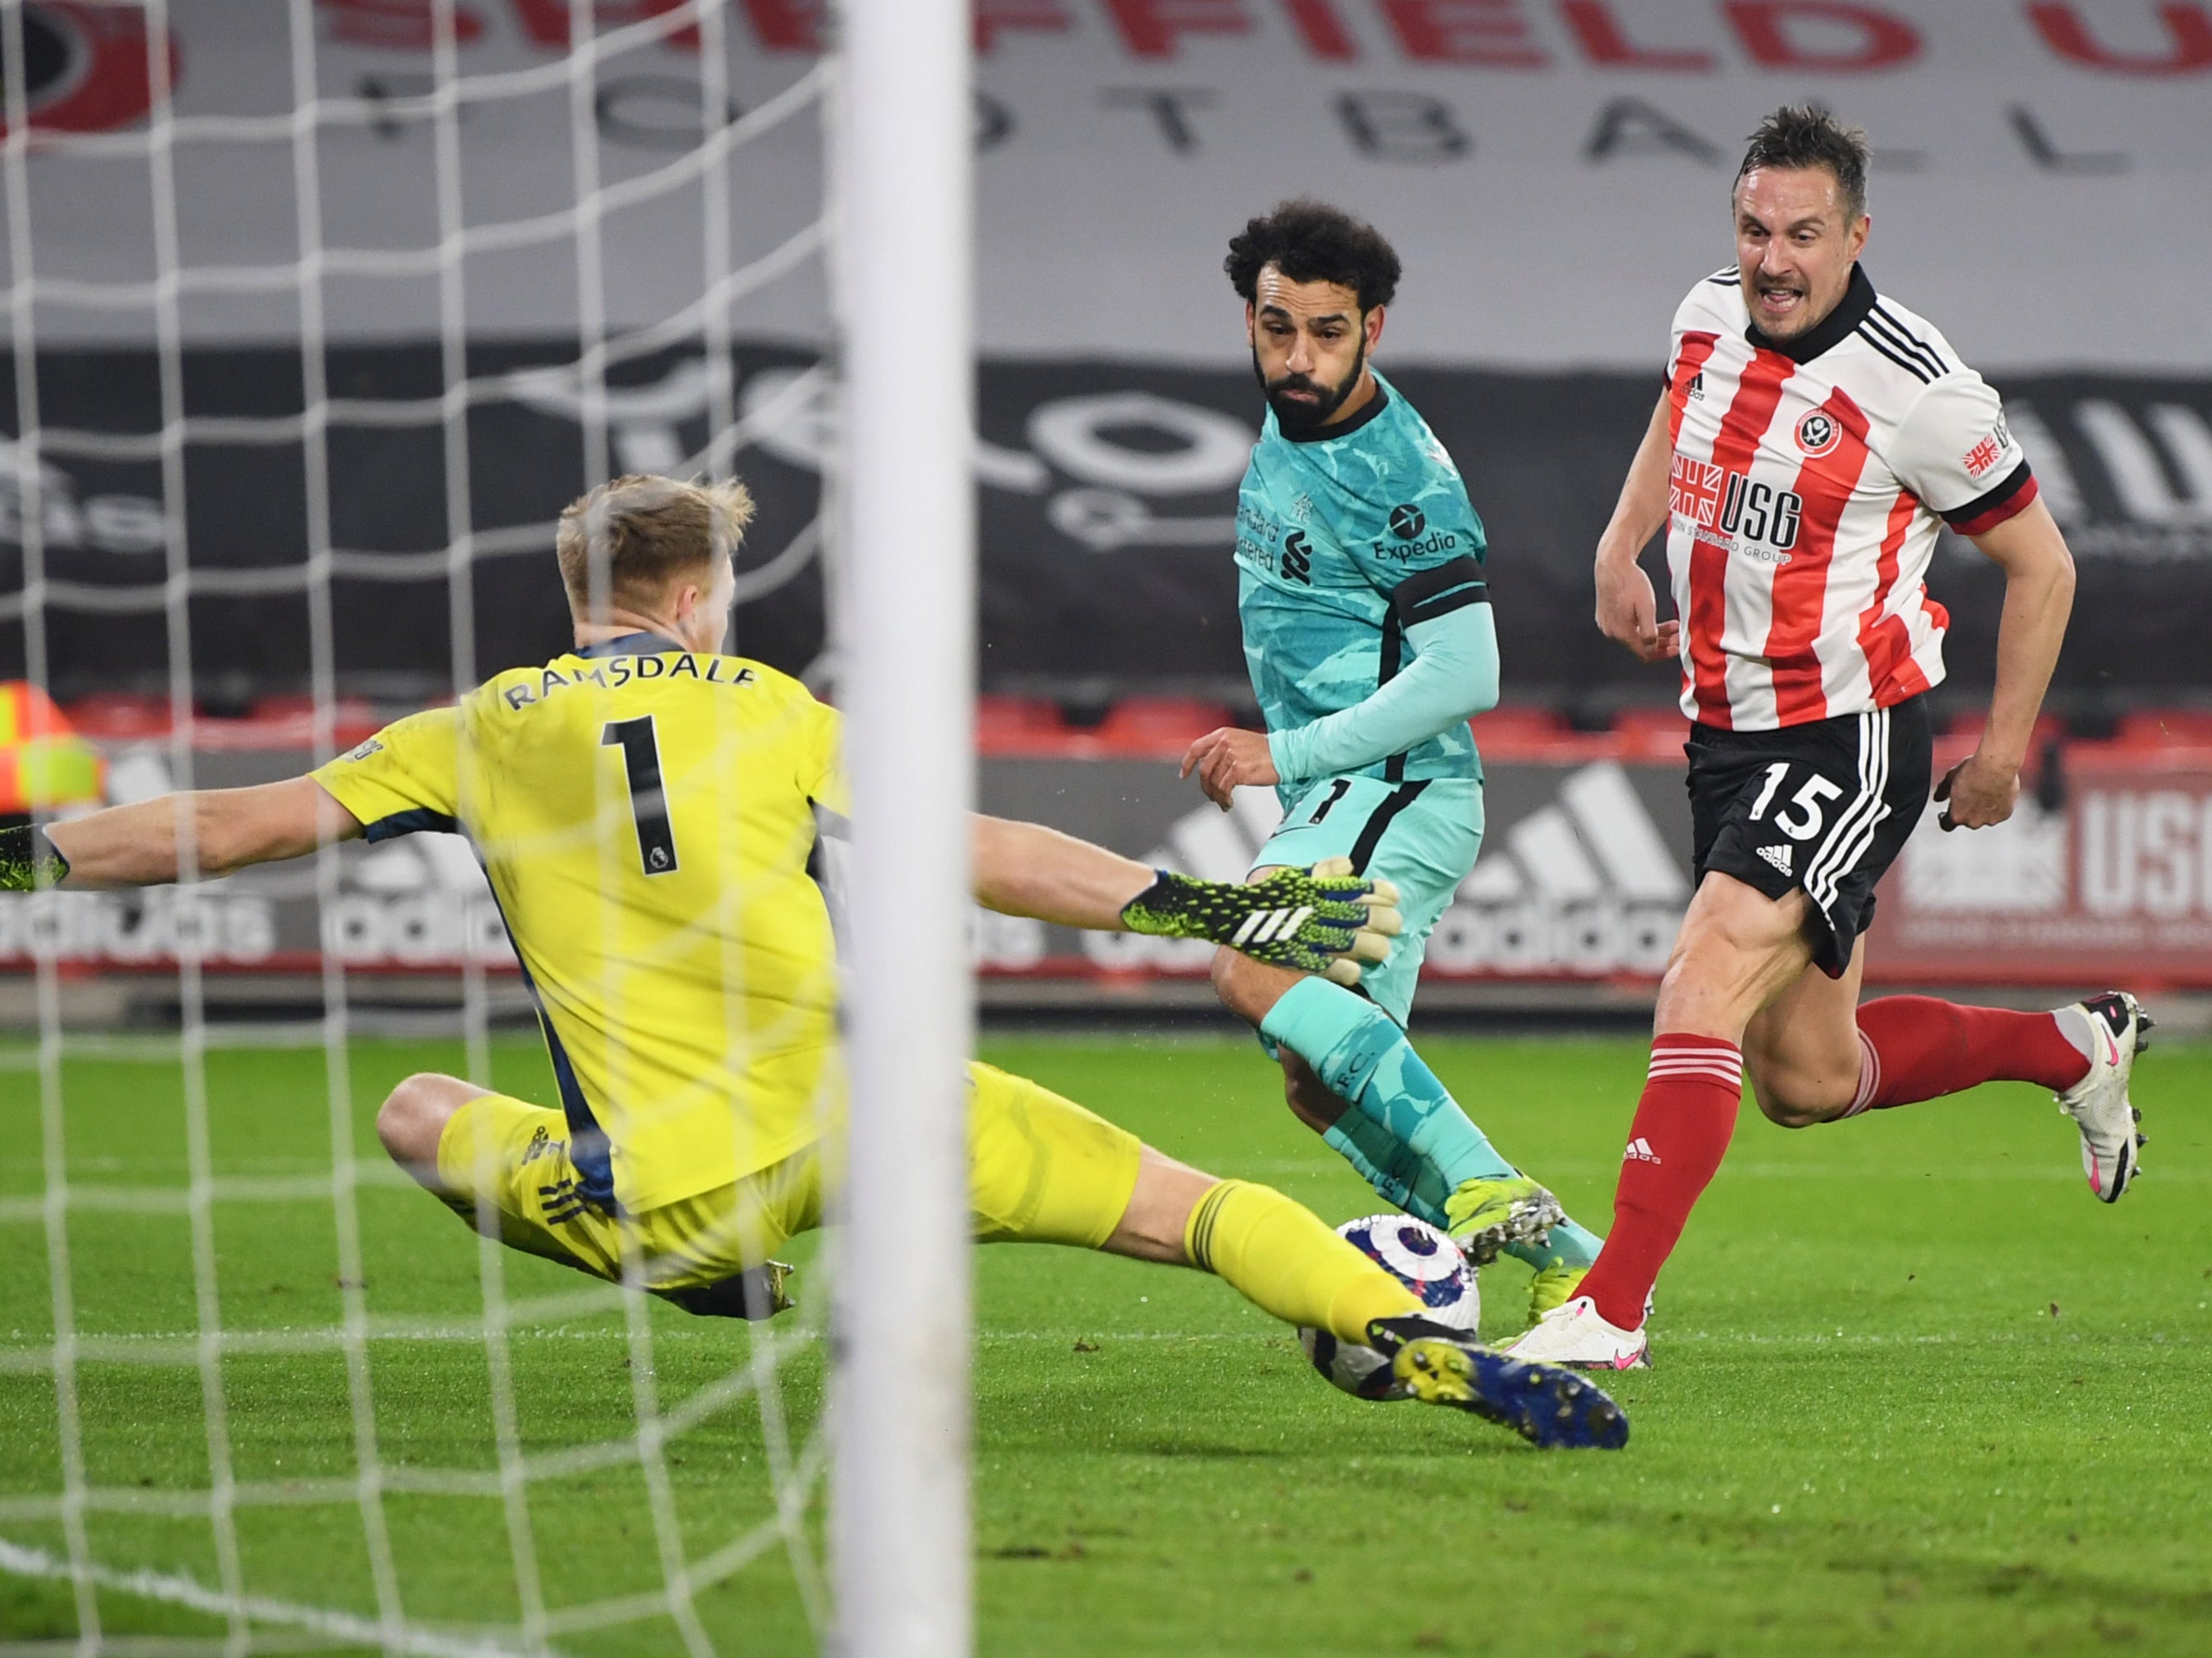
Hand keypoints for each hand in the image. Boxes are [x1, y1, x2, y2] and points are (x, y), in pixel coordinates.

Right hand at [1120, 857, 1403, 984]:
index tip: (1395, 895)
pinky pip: (1323, 965)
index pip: (1351, 887)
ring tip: (1383, 951)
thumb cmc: (1260, 901)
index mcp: (1310, 888)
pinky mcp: (1292, 957)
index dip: (1377, 892)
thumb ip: (1319, 871)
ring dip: (1371, 947)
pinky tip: (1357, 972)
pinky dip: (1343, 969)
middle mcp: (1309, 909)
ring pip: (1347, 941)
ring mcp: (1301, 934)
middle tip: (1396, 925)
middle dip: (1382, 920)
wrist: (1223, 924)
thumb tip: (1349, 864)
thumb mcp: (1288, 878)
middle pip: (1357, 915)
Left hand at [1178, 726, 1278, 810]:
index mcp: (1223, 734)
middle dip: (1205, 787)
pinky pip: (1223, 790)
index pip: (1196, 747)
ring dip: (1216, 796)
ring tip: (1223, 802)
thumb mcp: (1241, 742)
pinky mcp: (1238, 770)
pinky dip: (1224, 800)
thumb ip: (1223, 750)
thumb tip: (1208, 767)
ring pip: (1213, 782)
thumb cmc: (1267, 751)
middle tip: (1211, 796)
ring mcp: (1231, 756)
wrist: (1287, 754)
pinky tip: (1229, 803)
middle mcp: (1225, 743)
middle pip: (1204, 769)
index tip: (1184, 774)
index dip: (1188, 762)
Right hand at [1595, 557, 1679, 664]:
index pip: (1644, 653)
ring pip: (1635, 636)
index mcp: (1621, 631)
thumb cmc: (1629, 581)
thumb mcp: (1646, 607)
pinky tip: (1653, 619)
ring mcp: (1608, 624)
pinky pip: (1627, 627)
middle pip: (1640, 646)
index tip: (1677, 648)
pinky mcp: (1607, 616)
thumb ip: (1650, 631)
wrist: (1613, 564)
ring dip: (1654, 633)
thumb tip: (1652, 647)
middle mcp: (1612, 631)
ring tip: (1671, 626)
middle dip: (1661, 643)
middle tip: (1677, 637)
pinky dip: (1642, 626)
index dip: (1663, 653)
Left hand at [1934, 751, 2019, 830]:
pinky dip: (1998, 806)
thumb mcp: (1950, 778)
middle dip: (1967, 811)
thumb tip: (1937, 797)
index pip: (1947, 825)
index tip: (1947, 813)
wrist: (1997, 767)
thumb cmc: (1973, 771)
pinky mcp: (2005, 814)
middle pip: (1967, 821)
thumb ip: (1942, 791)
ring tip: (1985, 791)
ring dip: (1983, 809)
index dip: (1946, 818)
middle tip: (1971, 795)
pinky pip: (1999, 813)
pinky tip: (1997, 792)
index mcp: (1957, 815)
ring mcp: (1991, 819)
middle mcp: (1973, 821)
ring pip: (1984, 818)